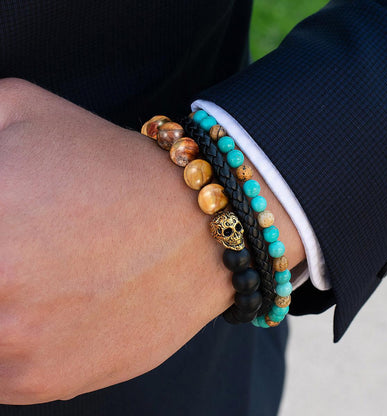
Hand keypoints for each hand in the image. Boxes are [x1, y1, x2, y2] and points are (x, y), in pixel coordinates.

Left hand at [0, 78, 303, 403]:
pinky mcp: (47, 382)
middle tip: (20, 244)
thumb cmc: (114, 166)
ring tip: (32, 272)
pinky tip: (44, 305)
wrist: (197, 228)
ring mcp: (14, 350)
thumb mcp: (20, 108)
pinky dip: (9, 339)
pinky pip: (0, 368)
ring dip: (0, 300)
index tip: (2, 221)